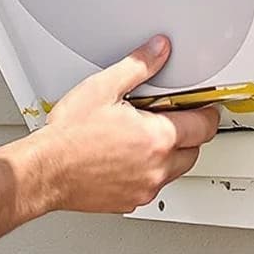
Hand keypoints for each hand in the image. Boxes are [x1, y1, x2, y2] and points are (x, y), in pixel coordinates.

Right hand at [29, 36, 219, 214]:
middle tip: (172, 119)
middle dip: (188, 135)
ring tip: (144, 138)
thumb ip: (138, 66)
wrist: (46, 170)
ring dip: (169, 156)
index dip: (207, 113)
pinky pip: (151, 187)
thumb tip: (159, 50)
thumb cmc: (69, 136)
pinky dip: (148, 174)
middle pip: (194, 152)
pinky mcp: (130, 202)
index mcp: (157, 137)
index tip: (205, 108)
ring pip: (174, 171)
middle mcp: (157, 167)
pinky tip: (128, 160)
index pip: (203, 126)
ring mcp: (145, 188)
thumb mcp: (104, 88)